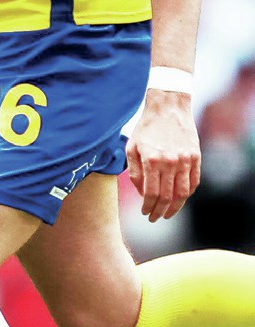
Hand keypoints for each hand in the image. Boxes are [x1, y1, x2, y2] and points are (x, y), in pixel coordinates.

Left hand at [125, 91, 200, 221]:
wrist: (168, 108)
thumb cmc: (145, 128)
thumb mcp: (131, 147)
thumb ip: (135, 172)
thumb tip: (141, 193)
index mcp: (152, 161)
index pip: (151, 194)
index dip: (148, 207)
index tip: (145, 213)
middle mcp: (170, 162)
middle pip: (167, 197)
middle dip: (160, 211)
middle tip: (155, 218)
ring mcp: (185, 160)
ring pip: (183, 193)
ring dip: (176, 207)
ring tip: (168, 213)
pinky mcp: (196, 157)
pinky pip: (194, 182)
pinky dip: (187, 193)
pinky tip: (180, 199)